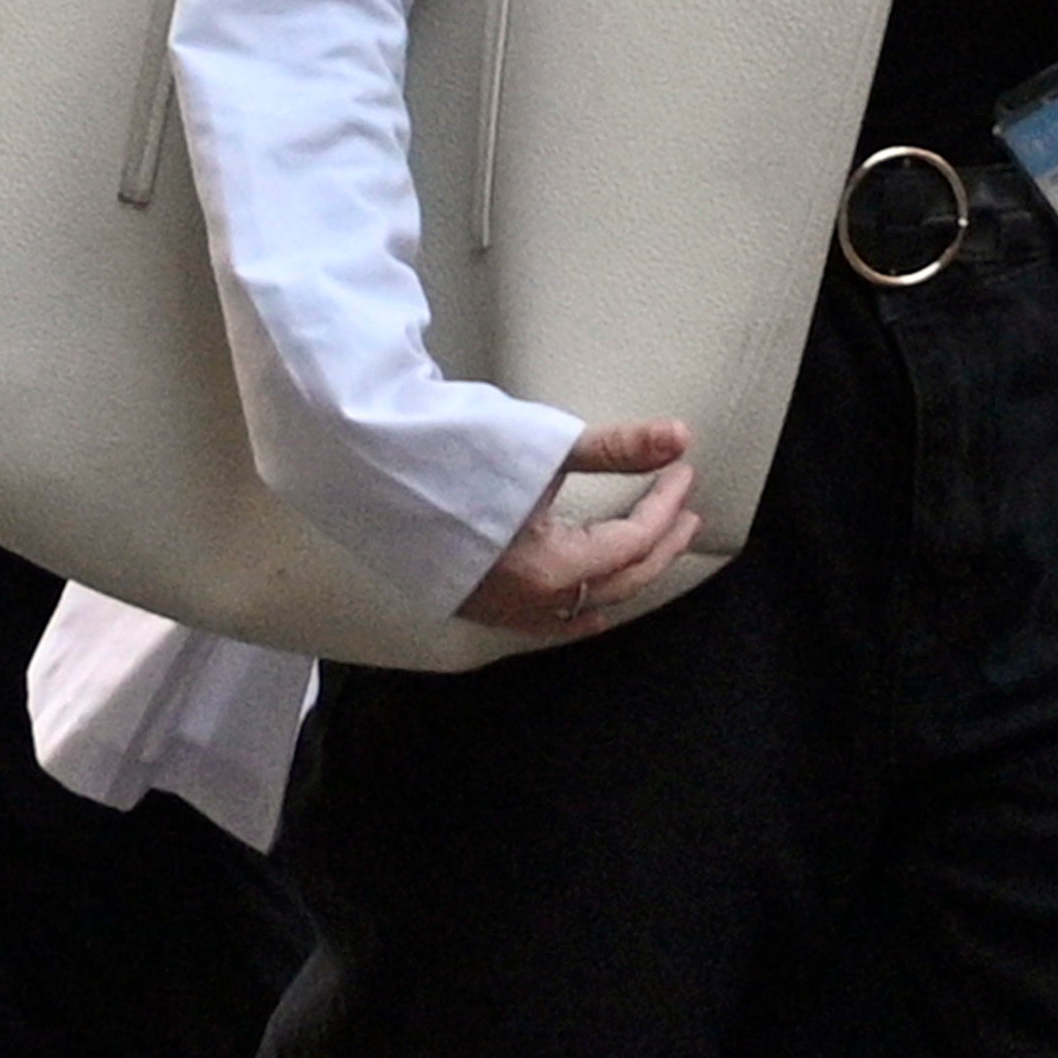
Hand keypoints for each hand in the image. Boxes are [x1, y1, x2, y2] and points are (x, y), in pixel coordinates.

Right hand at [454, 418, 702, 637]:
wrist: (371, 469)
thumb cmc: (457, 455)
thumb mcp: (543, 450)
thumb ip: (616, 450)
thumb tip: (680, 436)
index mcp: (553, 571)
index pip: (632, 542)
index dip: (664, 505)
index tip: (681, 470)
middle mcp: (533, 604)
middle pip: (621, 580)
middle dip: (661, 544)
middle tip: (686, 511)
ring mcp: (505, 611)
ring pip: (590, 605)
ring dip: (629, 573)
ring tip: (656, 544)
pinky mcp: (481, 604)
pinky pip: (551, 621)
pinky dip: (584, 609)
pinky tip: (597, 609)